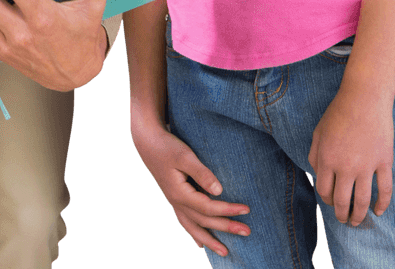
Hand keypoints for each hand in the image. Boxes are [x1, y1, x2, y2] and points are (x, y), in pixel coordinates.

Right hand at [132, 118, 249, 257]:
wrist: (147, 142)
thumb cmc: (167, 147)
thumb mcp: (185, 156)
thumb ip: (202, 173)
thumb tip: (219, 191)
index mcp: (179, 193)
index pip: (208, 207)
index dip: (227, 210)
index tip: (246, 209)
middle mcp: (176, 202)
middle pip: (203, 221)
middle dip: (226, 227)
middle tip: (247, 231)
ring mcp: (174, 202)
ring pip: (192, 227)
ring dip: (209, 240)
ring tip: (224, 252)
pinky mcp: (174, 199)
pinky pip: (184, 222)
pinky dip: (193, 234)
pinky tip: (199, 243)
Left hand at [308, 85, 393, 225]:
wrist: (363, 100)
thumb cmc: (337, 114)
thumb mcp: (318, 133)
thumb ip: (314, 155)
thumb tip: (317, 175)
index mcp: (326, 159)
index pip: (323, 190)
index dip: (325, 200)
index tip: (329, 202)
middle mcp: (345, 167)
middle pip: (342, 200)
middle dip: (341, 214)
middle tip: (343, 220)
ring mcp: (366, 166)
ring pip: (363, 200)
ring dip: (359, 215)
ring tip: (357, 221)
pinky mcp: (384, 163)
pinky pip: (385, 190)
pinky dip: (383, 204)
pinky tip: (379, 212)